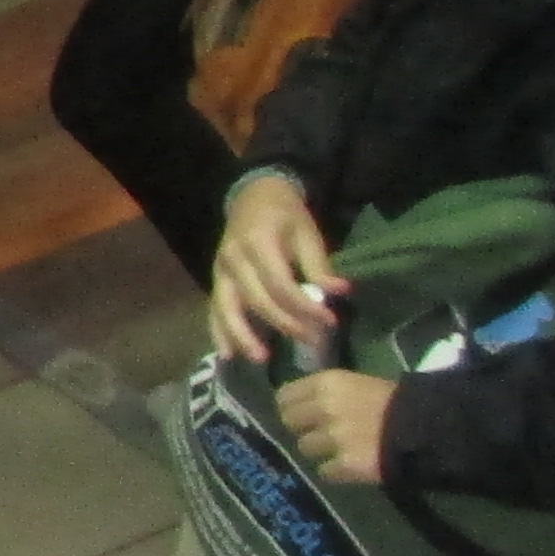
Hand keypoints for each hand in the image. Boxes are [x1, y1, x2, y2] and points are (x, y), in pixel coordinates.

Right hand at [210, 174, 342, 365]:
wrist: (252, 197)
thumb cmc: (284, 215)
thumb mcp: (307, 232)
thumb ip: (319, 265)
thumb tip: (340, 292)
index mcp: (258, 242)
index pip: (281, 284)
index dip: (305, 305)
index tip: (330, 320)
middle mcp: (234, 259)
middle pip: (257, 300)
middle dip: (285, 324)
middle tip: (312, 342)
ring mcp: (220, 271)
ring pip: (228, 308)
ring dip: (243, 336)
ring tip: (261, 359)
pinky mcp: (215, 280)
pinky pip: (214, 310)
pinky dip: (219, 332)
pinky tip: (227, 354)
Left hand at [277, 370, 399, 482]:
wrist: (430, 428)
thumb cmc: (398, 401)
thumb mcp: (360, 384)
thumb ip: (329, 393)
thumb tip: (304, 404)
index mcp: (327, 383)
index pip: (285, 396)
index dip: (292, 407)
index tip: (301, 414)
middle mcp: (324, 408)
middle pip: (289, 422)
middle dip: (303, 428)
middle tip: (319, 433)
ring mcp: (334, 438)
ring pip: (305, 448)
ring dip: (320, 451)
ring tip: (341, 450)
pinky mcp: (345, 464)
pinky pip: (325, 471)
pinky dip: (336, 471)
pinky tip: (351, 465)